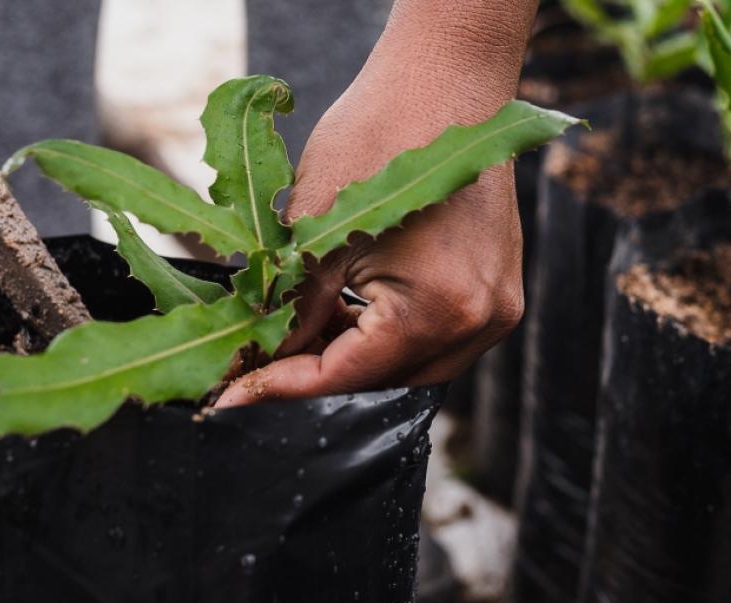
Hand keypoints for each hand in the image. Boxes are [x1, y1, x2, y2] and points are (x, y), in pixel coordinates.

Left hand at [217, 0, 534, 406]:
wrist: (446, 79)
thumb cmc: (380, 133)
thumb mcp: (316, 229)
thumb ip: (292, 307)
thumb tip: (257, 358)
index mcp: (437, 308)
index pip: (347, 374)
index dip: (281, 384)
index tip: (230, 394)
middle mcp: (479, 320)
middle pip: (384, 381)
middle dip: (320, 373)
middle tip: (259, 360)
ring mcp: (498, 309)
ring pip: (413, 367)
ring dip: (357, 358)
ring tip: (301, 333)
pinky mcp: (500, 292)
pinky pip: (439, 339)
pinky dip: (391, 336)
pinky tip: (349, 314)